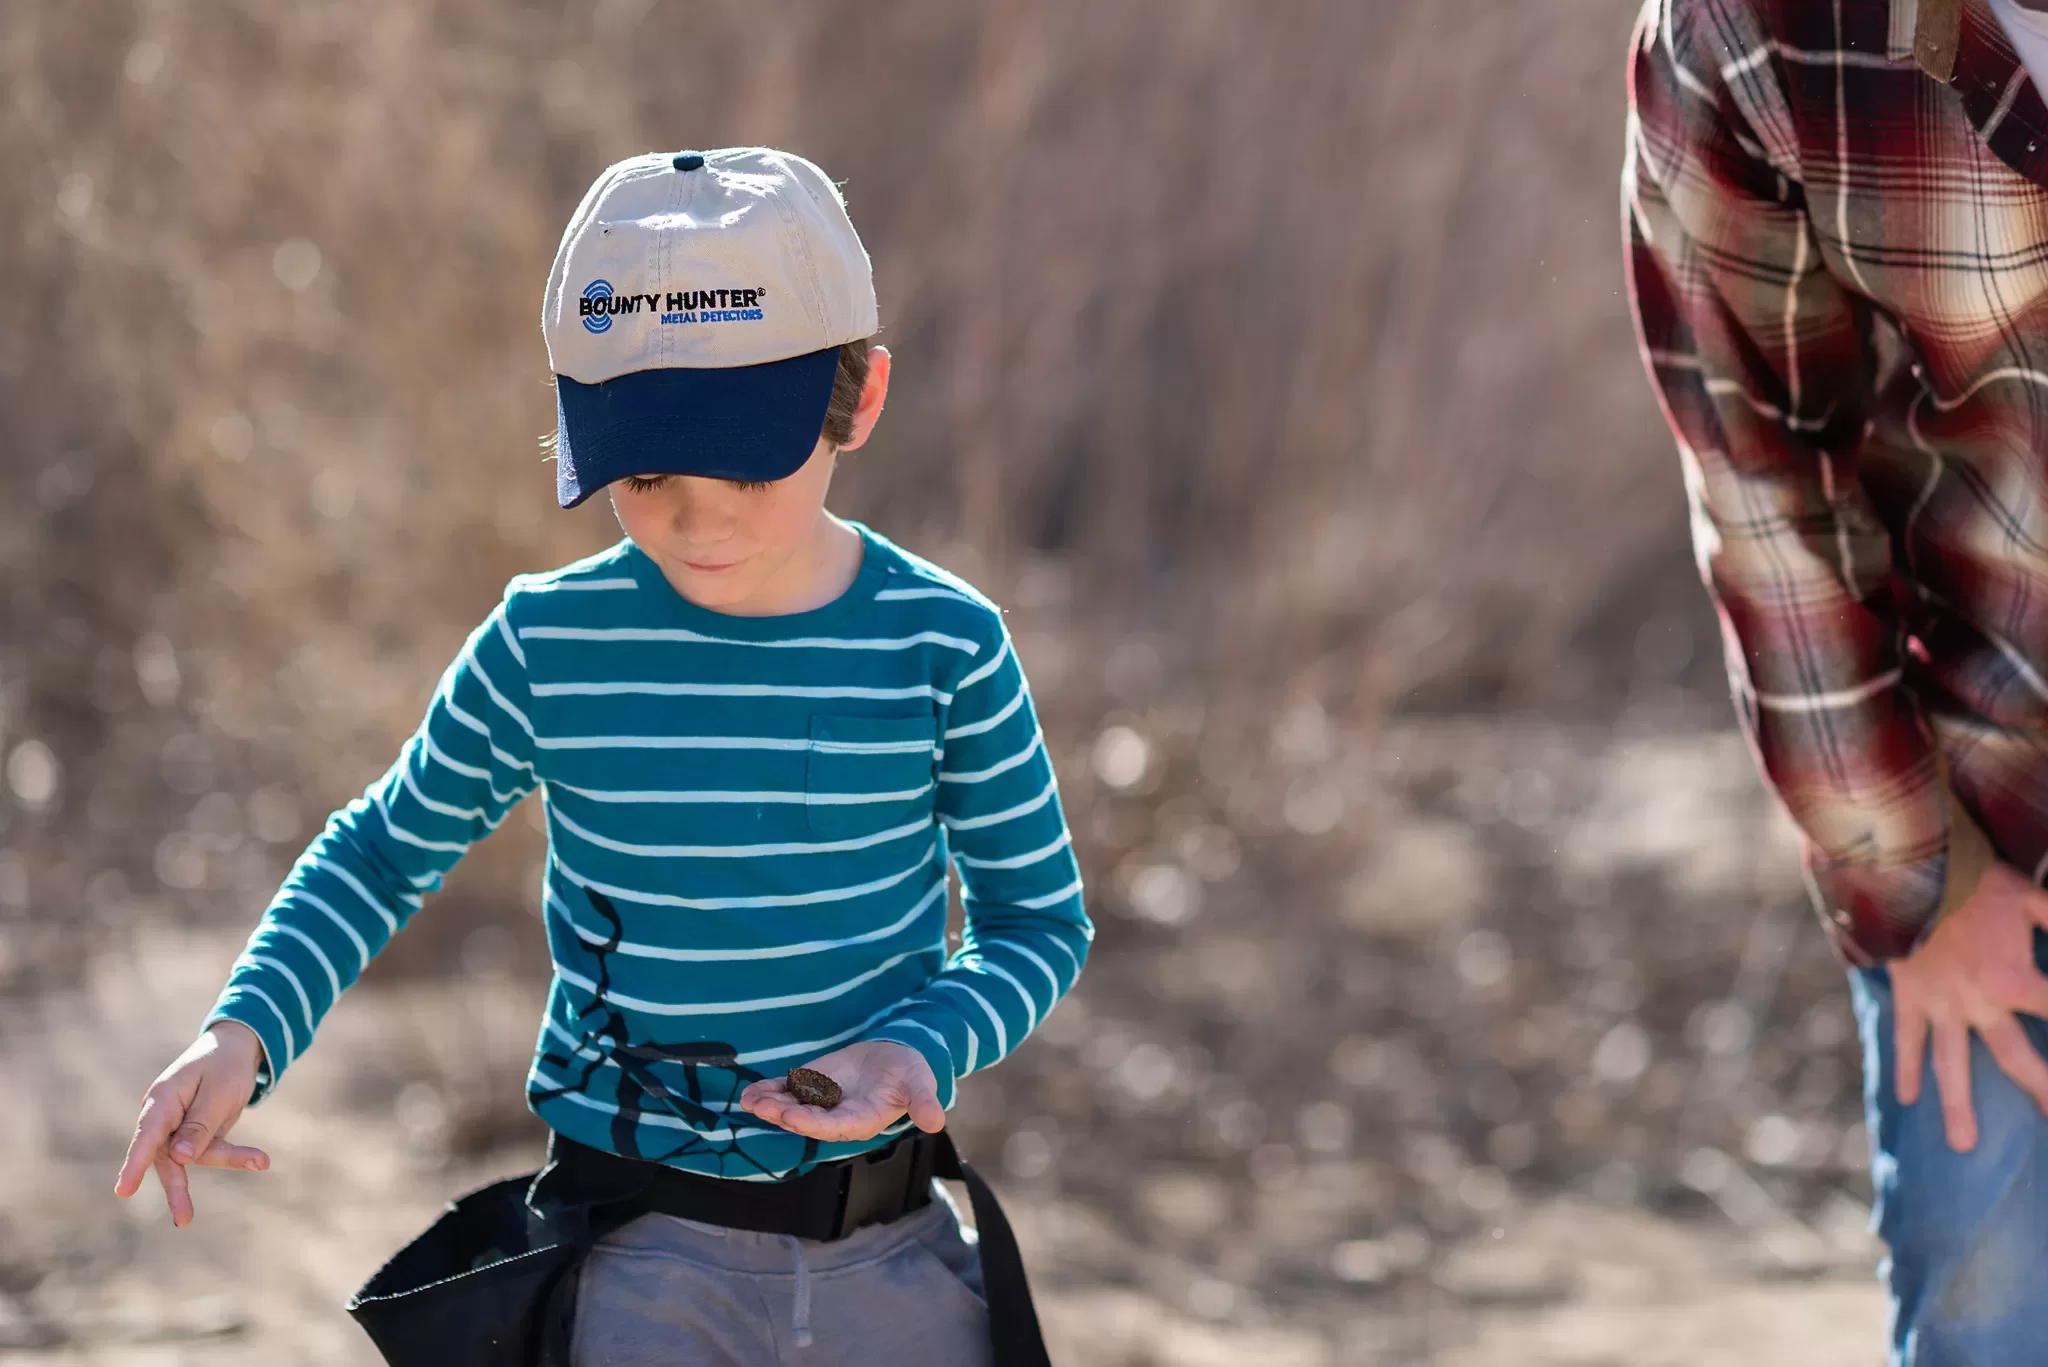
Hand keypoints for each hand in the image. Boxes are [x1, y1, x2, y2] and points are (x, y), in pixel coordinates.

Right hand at [113, 1021, 271, 1225]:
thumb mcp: (218, 1092)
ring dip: (227, 1158)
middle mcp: (164, 1117)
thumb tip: (179, 1158)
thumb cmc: (223, 1066)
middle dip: (177, 1188)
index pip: (146, 1136)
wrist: (235, 1048)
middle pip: (166, 1157)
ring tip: (260, 1160)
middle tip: (184, 1220)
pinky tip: (259, 1160)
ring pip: (193, 1157)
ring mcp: (178, 1128)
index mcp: (162, 1100)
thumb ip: (198, 1125)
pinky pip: (211, 1150)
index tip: (124, 1191)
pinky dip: (235, 1155)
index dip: (134, 1165)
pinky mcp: (196, 1135)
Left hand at [739, 1040, 944, 1142]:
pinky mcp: (811, 1086)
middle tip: (764, 1107)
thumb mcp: (921, 1084)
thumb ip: (923, 1103)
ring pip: (792, 1107)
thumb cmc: (910, 1075)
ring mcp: (821, 1102)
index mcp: (862, 1121)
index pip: (835, 1127)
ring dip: (771, 1104)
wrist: (896, 1059)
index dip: (813, 1123)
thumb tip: (937, 1122)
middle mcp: (837, 1117)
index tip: (793, 1117)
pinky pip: (787, 1091)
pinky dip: (769, 1090)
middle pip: (808, 1120)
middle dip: (785, 1114)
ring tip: (750, 1100)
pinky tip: (751, 1092)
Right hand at [1891, 861, 2047, 1150]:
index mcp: (2014, 979)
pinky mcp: (1910, 997)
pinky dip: (1906, 1068)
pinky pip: (1907, 1039)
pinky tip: (1907, 1099)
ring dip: (1959, 1107)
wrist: (1906, 871)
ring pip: (1951, 1066)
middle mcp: (1979, 1004)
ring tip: (1964, 1147)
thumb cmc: (1974, 882)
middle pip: (2016, 1060)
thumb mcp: (2030, 897)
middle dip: (2042, 1092)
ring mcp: (1940, 1006)